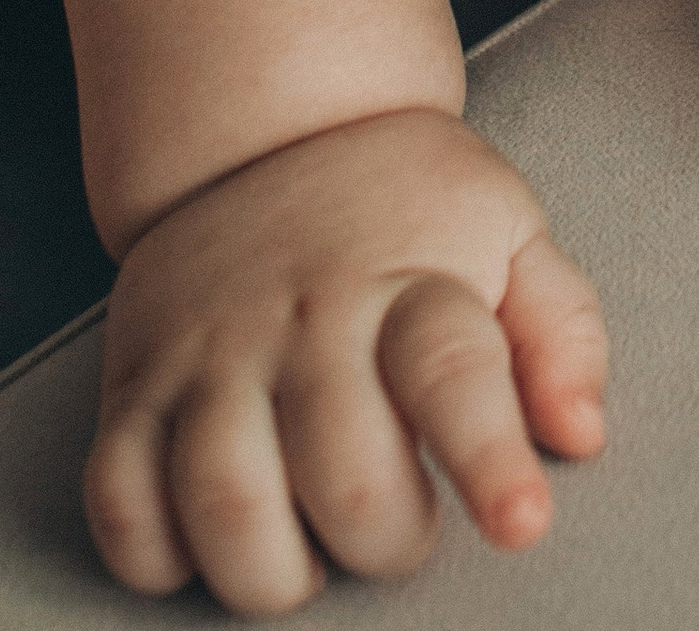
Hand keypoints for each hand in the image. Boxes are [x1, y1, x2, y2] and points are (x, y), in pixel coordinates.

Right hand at [84, 109, 606, 613]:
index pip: (454, 375)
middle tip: (401, 523)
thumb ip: (561, 332)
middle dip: (386, 540)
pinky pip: (118, 503)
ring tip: (311, 549)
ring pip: (223, 504)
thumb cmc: (402, 204)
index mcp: (408, 279)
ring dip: (275, 571)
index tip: (520, 522)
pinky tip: (212, 540)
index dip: (490, 462)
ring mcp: (211, 354)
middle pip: (342, 472)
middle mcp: (303, 319)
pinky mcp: (135, 385)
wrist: (267, 127)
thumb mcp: (508, 230)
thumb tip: (580, 434)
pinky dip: (159, 556)